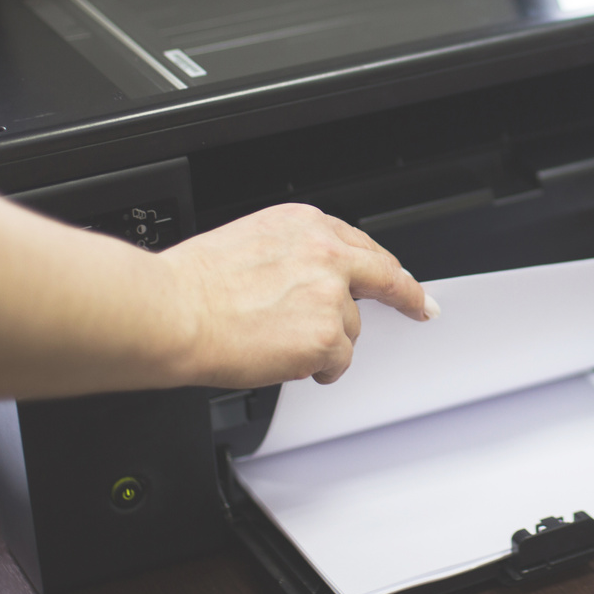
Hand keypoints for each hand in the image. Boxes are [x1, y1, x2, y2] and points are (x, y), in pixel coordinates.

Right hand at [158, 204, 440, 387]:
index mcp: (304, 224)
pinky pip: (338, 361)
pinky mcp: (329, 334)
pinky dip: (319, 369)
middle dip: (407, 295)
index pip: (358, 244)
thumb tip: (305, 280)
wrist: (173, 312)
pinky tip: (289, 362)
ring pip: (349, 329)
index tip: (398, 276)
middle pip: (383, 276)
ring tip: (278, 343)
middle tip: (420, 308)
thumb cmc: (193, 285)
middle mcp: (326, 252)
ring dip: (324, 342)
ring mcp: (332, 294)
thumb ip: (291, 256)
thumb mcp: (250, 243)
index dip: (380, 265)